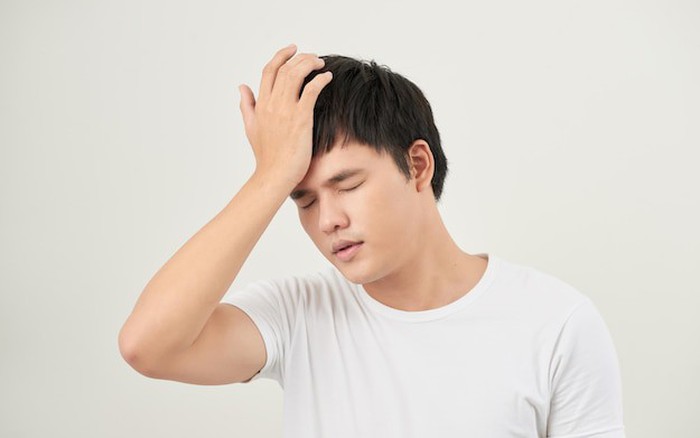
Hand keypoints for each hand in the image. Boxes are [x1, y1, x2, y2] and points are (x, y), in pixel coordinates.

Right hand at [238, 44, 332, 185]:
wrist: (275, 175)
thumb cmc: (266, 156)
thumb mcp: (251, 127)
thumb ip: (247, 105)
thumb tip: (241, 87)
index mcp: (261, 105)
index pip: (268, 71)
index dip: (281, 56)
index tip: (293, 49)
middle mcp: (272, 104)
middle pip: (284, 69)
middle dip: (300, 57)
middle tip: (313, 56)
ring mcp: (286, 110)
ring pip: (296, 74)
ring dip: (310, 64)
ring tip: (321, 64)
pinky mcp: (301, 119)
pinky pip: (311, 90)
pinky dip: (320, 79)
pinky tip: (328, 77)